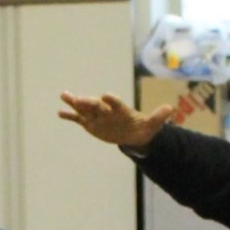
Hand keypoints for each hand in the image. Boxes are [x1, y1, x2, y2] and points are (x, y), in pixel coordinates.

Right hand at [57, 91, 175, 149]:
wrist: (133, 134)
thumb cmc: (143, 128)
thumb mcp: (152, 125)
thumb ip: (158, 117)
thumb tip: (170, 109)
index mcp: (121, 109)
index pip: (115, 103)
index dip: (111, 100)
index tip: (105, 96)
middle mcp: (107, 111)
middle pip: (96, 105)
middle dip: (88, 102)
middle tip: (78, 98)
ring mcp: (97, 116)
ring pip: (85, 109)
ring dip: (75, 103)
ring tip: (64, 96)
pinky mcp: (91, 124)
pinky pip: (79, 119)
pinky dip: (70, 116)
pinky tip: (60, 113)